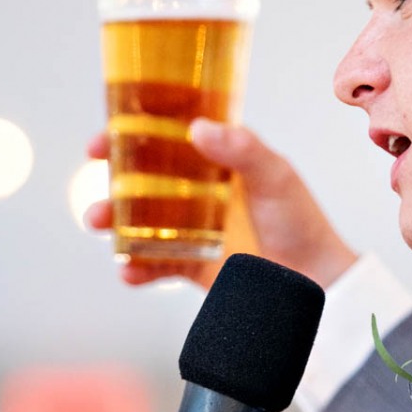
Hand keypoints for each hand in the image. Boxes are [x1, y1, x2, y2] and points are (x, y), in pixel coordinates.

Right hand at [84, 121, 357, 289]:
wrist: (317, 284)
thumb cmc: (302, 223)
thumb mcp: (276, 177)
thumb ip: (242, 150)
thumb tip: (196, 128)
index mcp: (221, 159)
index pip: (171, 136)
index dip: (135, 131)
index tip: (106, 134)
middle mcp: (201, 190)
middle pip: (146, 176)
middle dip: (114, 175)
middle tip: (95, 173)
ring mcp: (194, 228)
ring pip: (141, 220)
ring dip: (114, 219)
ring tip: (99, 221)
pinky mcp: (192, 266)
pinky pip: (154, 266)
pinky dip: (136, 269)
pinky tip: (129, 272)